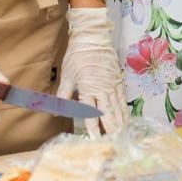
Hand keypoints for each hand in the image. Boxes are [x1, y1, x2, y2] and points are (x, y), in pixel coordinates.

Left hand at [58, 7, 126, 134]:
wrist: (94, 37)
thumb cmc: (78, 55)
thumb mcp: (67, 74)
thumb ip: (63, 95)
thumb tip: (55, 111)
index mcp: (89, 88)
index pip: (91, 114)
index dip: (93, 129)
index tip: (95, 140)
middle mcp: (103, 88)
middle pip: (109, 114)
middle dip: (112, 129)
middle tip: (114, 143)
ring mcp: (113, 85)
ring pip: (118, 108)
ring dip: (120, 122)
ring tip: (122, 135)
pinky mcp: (118, 80)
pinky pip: (122, 99)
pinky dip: (124, 110)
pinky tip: (126, 119)